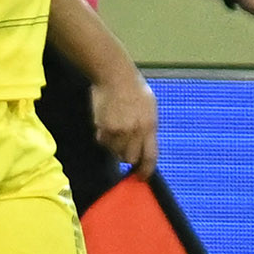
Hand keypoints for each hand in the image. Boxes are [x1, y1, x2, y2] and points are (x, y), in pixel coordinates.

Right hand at [89, 57, 157, 178]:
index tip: (142, 177)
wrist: (115, 76)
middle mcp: (135, 131)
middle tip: (125, 149)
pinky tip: (107, 124)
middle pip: (130, 158)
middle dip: (128, 157)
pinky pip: (103, 141)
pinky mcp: (103, 127)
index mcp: (150, 126)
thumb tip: (145, 146)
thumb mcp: (150, 108)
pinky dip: (104, 138)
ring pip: (115, 151)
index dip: (146, 170)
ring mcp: (118, 130)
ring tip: (116, 130)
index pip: (150, 156)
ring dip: (115, 146)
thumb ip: (148, 128)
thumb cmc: (134, 89)